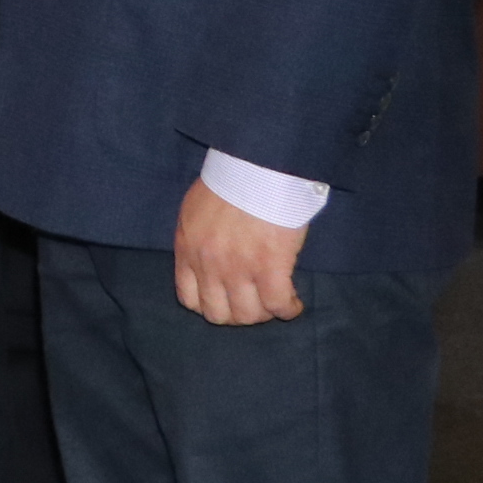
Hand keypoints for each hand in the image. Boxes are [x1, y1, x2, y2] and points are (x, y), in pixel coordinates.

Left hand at [172, 180, 308, 324]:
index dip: (210, 306)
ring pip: (248, 315)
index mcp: (188, 250)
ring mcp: (238, 269)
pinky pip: (278, 305)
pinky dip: (288, 310)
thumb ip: (196, 239)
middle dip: (238, 314)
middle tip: (255, 303)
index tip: (227, 300)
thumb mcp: (194, 210)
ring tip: (275, 302)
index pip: (189, 299)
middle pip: (219, 314)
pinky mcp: (270, 267)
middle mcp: (209, 265)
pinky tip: (294, 304)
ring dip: (264, 313)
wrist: (255, 167)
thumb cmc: (229, 181)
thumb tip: (206, 256)